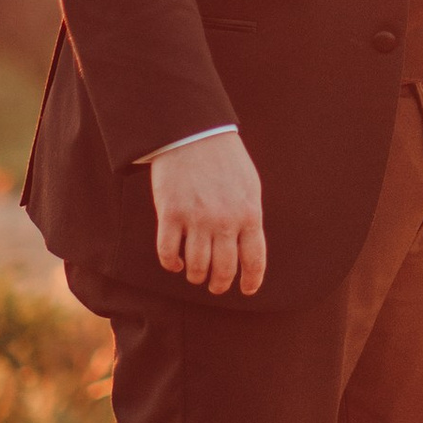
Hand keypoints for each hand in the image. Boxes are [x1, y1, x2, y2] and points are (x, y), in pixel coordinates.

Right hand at [150, 130, 267, 295]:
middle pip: (223, 270)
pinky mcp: (171, 214)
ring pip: (196, 267)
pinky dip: (171, 263)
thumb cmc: (225, 158)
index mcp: (249, 213)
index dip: (251, 281)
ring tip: (195, 274)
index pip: (254, 260)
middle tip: (215, 286)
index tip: (246, 290)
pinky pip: (168, 253)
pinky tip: (175, 262)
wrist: (194, 132)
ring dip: (196, 276)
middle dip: (219, 284)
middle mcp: (225, 221)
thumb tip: (249, 245)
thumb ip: (250, 216)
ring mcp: (197, 219)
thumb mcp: (249, 185)